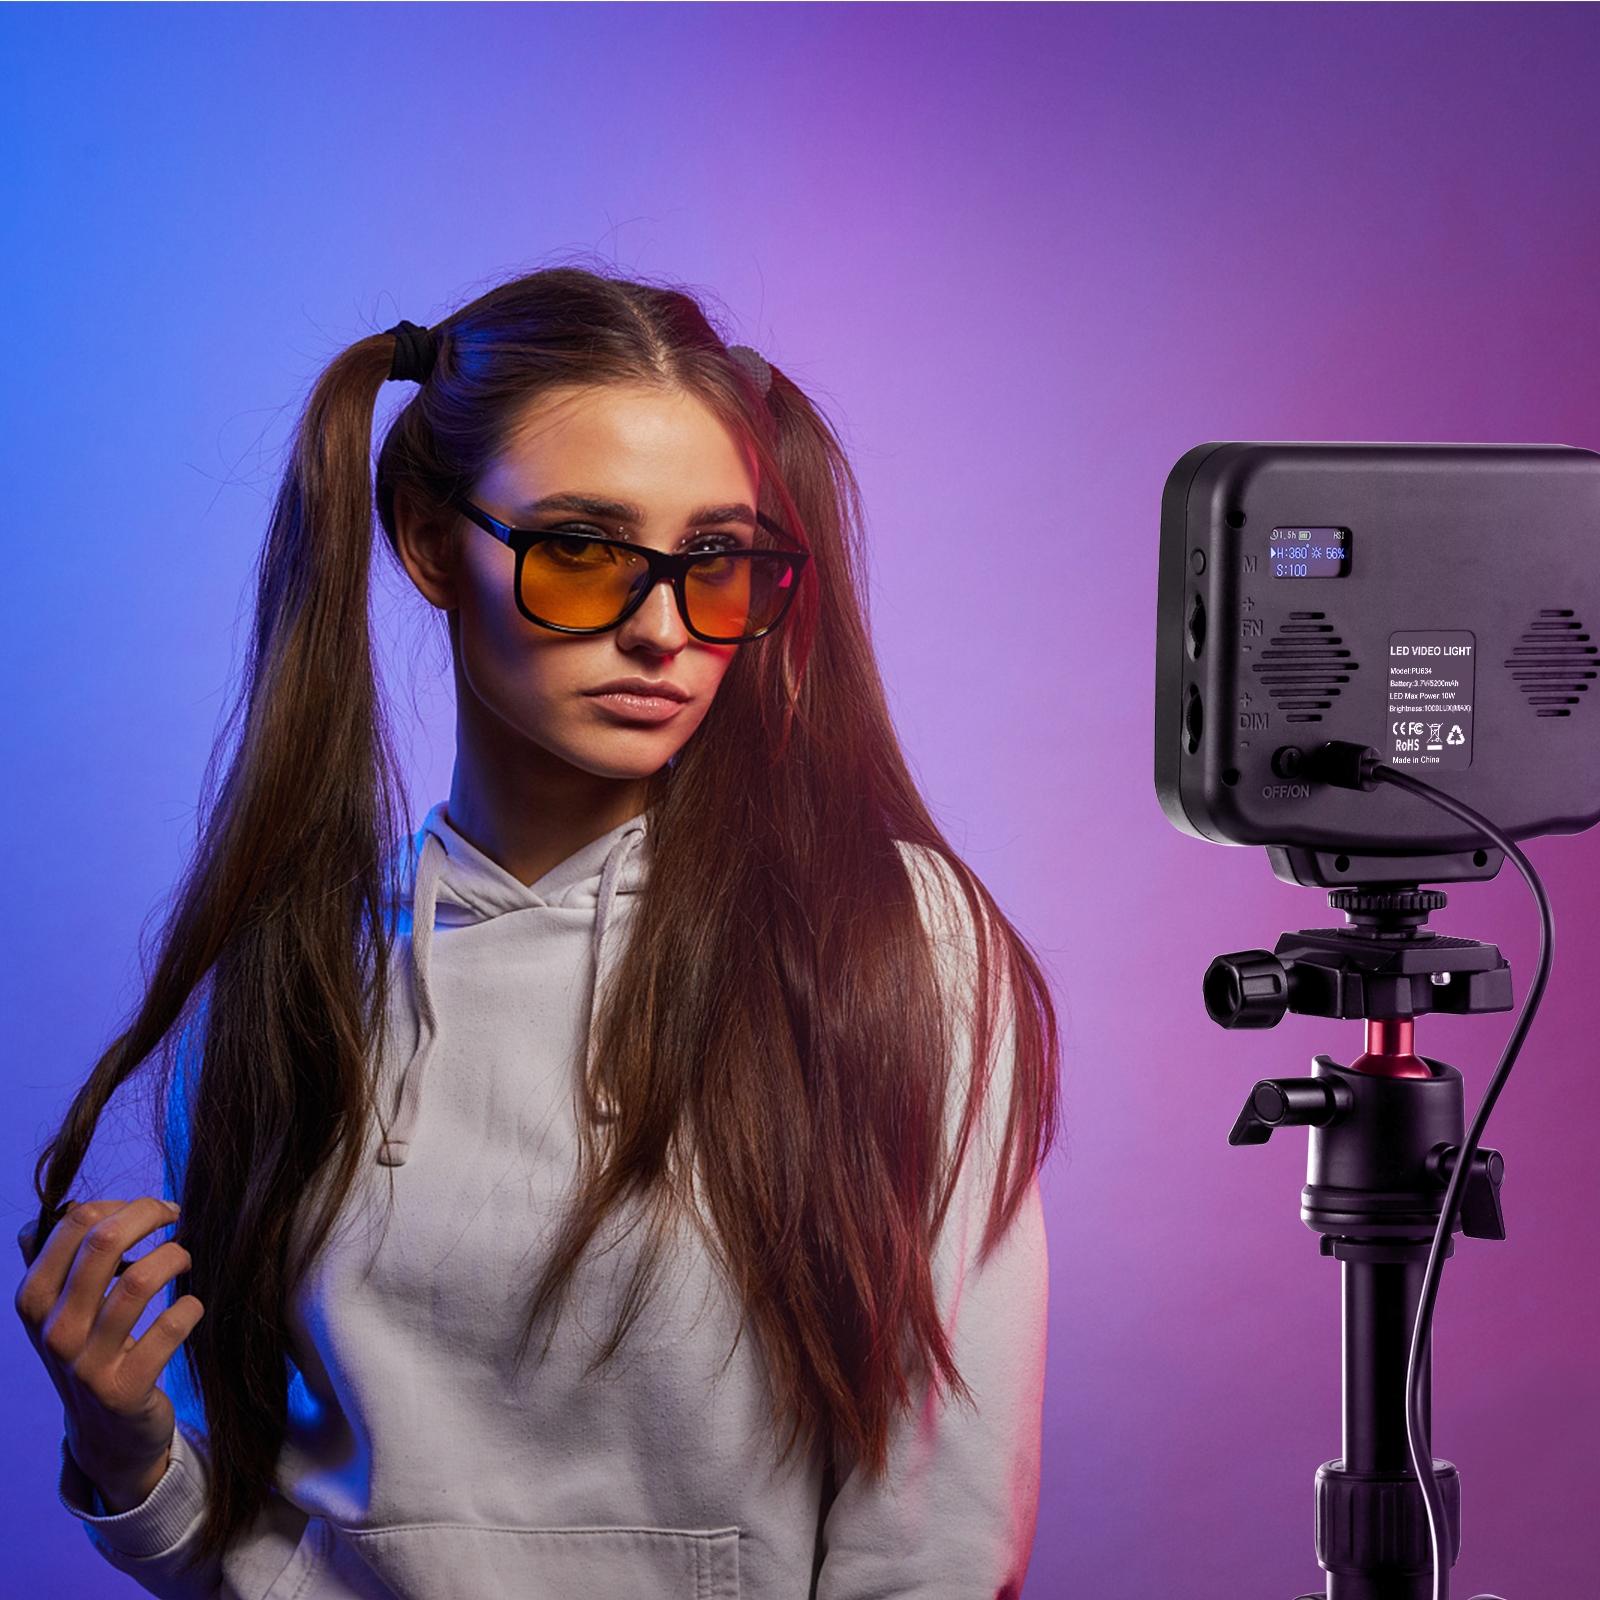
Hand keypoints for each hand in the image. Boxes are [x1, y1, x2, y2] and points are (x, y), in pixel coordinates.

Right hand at [14, 1196, 203, 1511]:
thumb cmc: (91, 1350)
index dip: (121, 1203)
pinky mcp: (124, 1390)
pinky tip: (191, 1307)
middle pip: (103, 1241)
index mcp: (34, 1300)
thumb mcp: (62, 1308)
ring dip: (175, 1256)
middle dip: (150, 1214)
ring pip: (138, 1281)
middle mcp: (53, 1330)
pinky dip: (190, 1308)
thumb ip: (57, 1259)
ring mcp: (85, 1363)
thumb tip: (62, 1208)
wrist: (107, 1433)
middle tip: (176, 1216)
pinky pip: (169, 1328)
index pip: (72, 1223)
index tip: (150, 1209)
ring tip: (185, 1258)